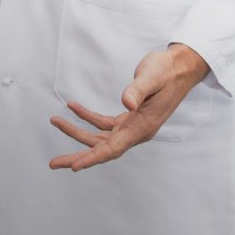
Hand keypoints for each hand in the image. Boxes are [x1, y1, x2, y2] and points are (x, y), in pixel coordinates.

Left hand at [47, 44, 212, 170]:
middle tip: (54, 163)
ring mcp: (133, 125)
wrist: (180, 68)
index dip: (93, 158)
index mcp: (142, 127)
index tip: (75, 166)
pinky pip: (104, 123)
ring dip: (77, 132)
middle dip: (78, 155)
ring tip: (55, 121)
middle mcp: (137, 131)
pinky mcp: (130, 117)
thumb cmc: (167, 72)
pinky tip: (74, 108)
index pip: (113, 148)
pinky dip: (88, 117)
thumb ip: (138, 91)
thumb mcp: (152, 78)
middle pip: (103, 149)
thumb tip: (125, 104)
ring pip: (100, 137)